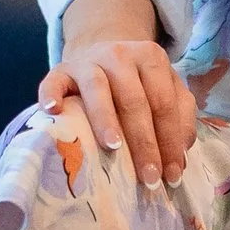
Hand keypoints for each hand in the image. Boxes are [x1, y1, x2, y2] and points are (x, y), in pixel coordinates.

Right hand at [41, 0, 196, 188]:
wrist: (98, 53)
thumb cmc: (135, 83)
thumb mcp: (163, 89)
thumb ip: (178, 116)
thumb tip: (179, 156)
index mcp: (152, 58)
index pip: (164, 104)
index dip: (170, 141)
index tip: (172, 175)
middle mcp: (120, 55)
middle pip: (134, 101)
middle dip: (144, 143)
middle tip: (148, 177)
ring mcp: (88, 61)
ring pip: (97, 90)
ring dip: (106, 120)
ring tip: (113, 147)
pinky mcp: (60, 69)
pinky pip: (53, 81)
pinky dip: (51, 94)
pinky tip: (53, 111)